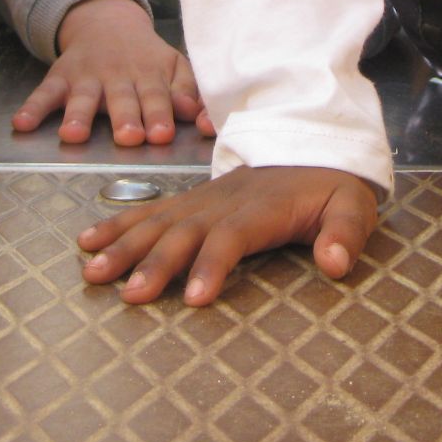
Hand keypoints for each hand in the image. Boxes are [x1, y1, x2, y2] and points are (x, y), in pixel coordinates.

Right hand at [11, 0, 214, 145]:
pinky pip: (44, 93)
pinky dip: (32, 108)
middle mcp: (117, 76)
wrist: (105, 21)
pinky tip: (21, 124)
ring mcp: (86, 77)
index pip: (157, 96)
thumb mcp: (172, 67)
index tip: (162, 134)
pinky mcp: (59, 77)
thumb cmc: (145, 57)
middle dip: (126, 118)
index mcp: (149, 75)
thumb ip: (188, 93)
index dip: (160, 114)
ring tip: (73, 135)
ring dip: (78, 116)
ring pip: (82, 98)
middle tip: (129, 138)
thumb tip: (204, 120)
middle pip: (122, 99)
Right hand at [79, 165, 379, 304]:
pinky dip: (116, 225)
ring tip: (93, 271)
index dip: (213, 265)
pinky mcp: (190, 201)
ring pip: (157, 221)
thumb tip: (334, 263)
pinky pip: (148, 211)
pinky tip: (88, 241)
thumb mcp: (353, 206)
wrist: (312, 144)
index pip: (232, 237)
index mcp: (262, 208)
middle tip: (129, 294)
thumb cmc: (331, 185)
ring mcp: (202, 200)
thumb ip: (345, 234)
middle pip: (184, 232)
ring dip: (124, 246)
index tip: (196, 298)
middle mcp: (223, 203)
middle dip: (155, 263)